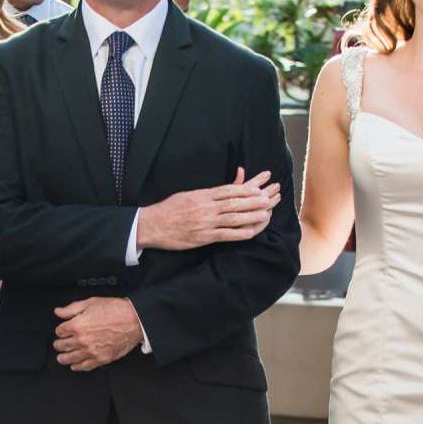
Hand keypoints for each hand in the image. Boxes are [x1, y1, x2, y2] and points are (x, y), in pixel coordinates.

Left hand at [54, 297, 142, 370]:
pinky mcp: (101, 359)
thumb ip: (72, 308)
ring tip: (61, 358)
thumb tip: (59, 312)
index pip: (60, 331)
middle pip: (62, 345)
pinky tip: (74, 366)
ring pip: (70, 358)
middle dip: (59, 344)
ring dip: (63, 358)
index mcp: (78, 325)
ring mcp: (91, 351)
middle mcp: (82, 340)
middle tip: (59, 344)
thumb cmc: (116, 310)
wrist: (134, 320)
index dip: (60, 330)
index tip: (62, 330)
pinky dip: (77, 367)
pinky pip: (84, 366)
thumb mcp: (91, 302)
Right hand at [137, 169, 280, 251]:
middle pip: (235, 202)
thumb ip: (208, 191)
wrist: (151, 225)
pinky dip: (240, 233)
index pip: (230, 190)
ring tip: (267, 213)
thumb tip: (219, 186)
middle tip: (270, 198)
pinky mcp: (203, 237)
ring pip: (233, 218)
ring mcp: (205, 223)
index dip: (248, 188)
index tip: (261, 185)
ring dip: (252, 215)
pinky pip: (226, 235)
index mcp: (202, 195)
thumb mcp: (188, 194)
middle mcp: (206, 207)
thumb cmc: (170, 209)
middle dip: (255, 200)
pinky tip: (252, 232)